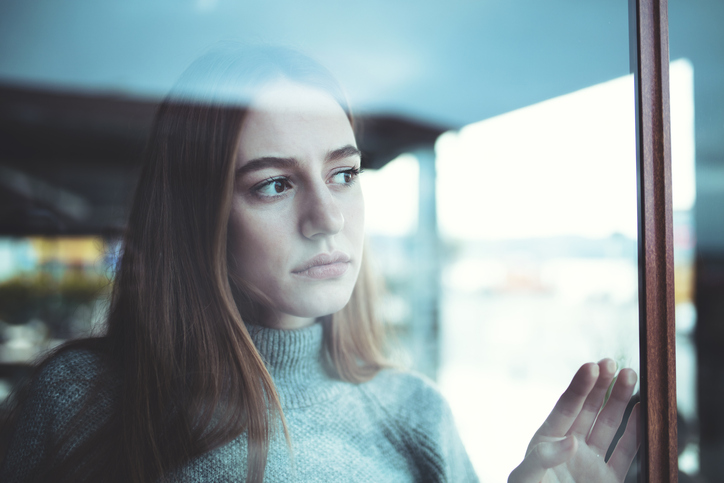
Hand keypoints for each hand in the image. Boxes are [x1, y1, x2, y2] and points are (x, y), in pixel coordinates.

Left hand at [508, 359, 639, 482]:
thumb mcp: (525, 478)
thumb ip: (543, 459)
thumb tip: (571, 441)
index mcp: (547, 442)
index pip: (565, 408)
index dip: (579, 387)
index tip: (592, 366)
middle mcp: (570, 449)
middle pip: (589, 411)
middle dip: (602, 387)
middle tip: (614, 363)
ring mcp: (591, 464)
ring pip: (609, 426)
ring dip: (621, 402)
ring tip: (632, 376)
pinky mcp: (609, 481)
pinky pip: (626, 453)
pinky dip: (636, 432)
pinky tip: (643, 412)